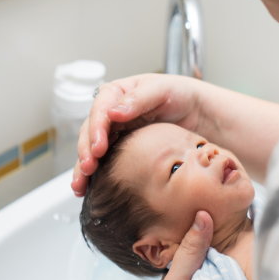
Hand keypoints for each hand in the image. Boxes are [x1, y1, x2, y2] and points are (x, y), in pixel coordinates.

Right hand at [71, 73, 205, 196]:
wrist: (198, 113)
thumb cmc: (181, 94)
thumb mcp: (163, 90)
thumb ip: (139, 98)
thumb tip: (114, 112)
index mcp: (117, 93)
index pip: (99, 110)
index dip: (96, 129)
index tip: (98, 147)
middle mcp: (111, 113)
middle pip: (89, 131)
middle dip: (86, 151)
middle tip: (88, 168)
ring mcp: (114, 132)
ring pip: (91, 149)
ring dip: (83, 167)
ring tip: (81, 185)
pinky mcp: (120, 150)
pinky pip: (102, 162)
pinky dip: (93, 176)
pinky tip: (86, 189)